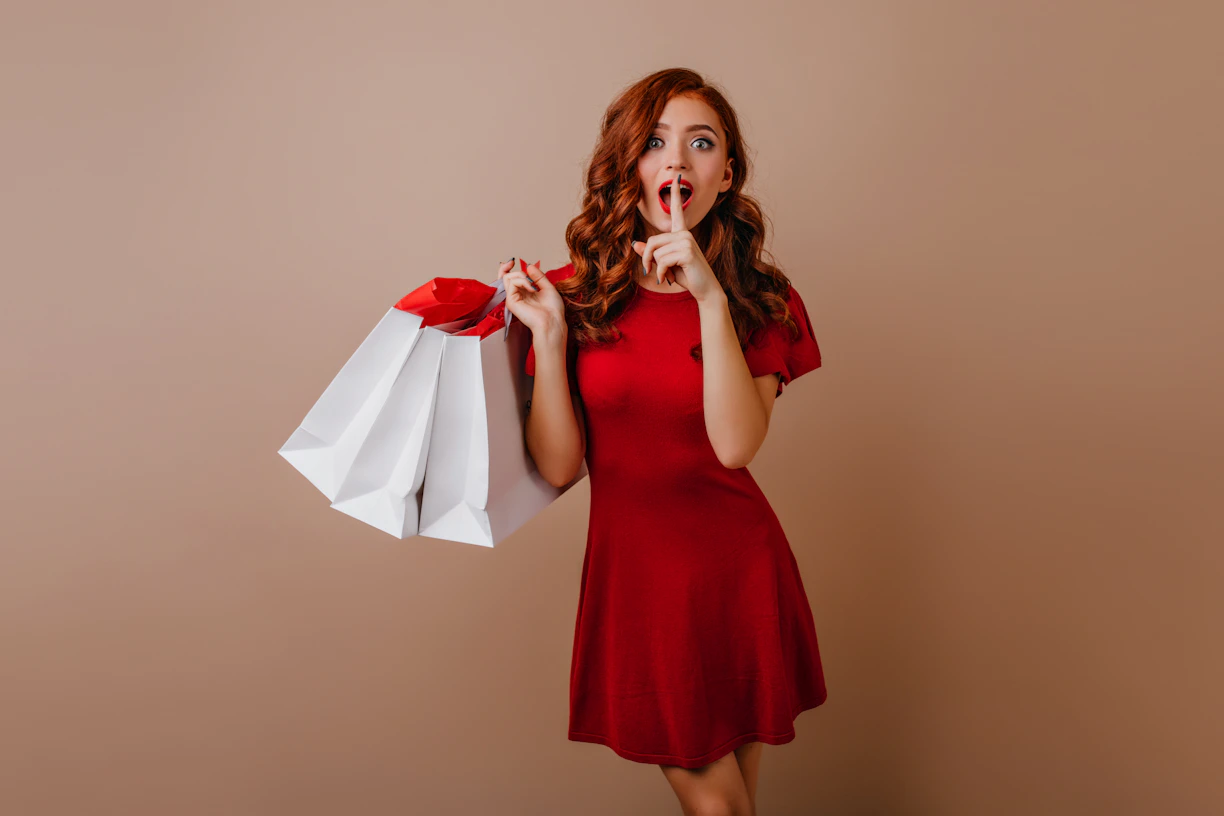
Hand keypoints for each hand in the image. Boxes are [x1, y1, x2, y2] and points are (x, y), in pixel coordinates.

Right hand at [499, 258, 565, 336]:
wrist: (552, 321)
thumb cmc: (552, 310)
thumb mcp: (548, 287)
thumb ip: (538, 277)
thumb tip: (528, 266)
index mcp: (525, 292)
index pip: (511, 279)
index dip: (508, 269)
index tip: (512, 262)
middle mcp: (517, 295)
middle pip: (504, 277)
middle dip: (509, 268)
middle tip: (515, 264)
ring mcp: (513, 298)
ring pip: (507, 277)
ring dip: (521, 276)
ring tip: (532, 285)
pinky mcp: (511, 301)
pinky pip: (512, 283)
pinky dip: (522, 281)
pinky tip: (532, 289)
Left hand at [630, 171, 721, 303]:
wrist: (705, 289)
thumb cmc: (687, 276)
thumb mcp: (666, 264)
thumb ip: (651, 254)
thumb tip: (635, 244)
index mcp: (682, 233)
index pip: (677, 210)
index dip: (675, 193)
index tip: (675, 177)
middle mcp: (685, 234)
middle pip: (652, 241)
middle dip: (647, 259)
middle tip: (653, 271)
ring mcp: (687, 242)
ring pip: (656, 252)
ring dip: (657, 268)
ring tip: (668, 275)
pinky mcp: (687, 252)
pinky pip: (662, 261)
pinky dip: (662, 273)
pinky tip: (670, 278)